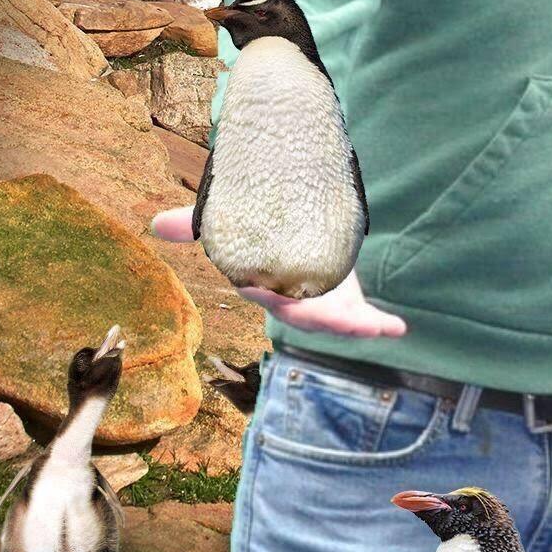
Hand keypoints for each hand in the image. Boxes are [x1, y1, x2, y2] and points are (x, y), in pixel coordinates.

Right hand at [151, 206, 407, 337]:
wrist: (291, 234)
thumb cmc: (257, 235)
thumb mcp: (234, 225)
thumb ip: (196, 225)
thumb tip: (154, 224)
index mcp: (263, 284)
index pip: (265, 292)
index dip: (274, 294)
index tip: (285, 295)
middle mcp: (290, 298)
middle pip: (303, 312)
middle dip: (324, 319)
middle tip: (349, 319)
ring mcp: (319, 302)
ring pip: (333, 320)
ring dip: (355, 325)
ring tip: (379, 325)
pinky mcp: (343, 301)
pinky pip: (359, 318)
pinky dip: (377, 324)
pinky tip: (398, 327)